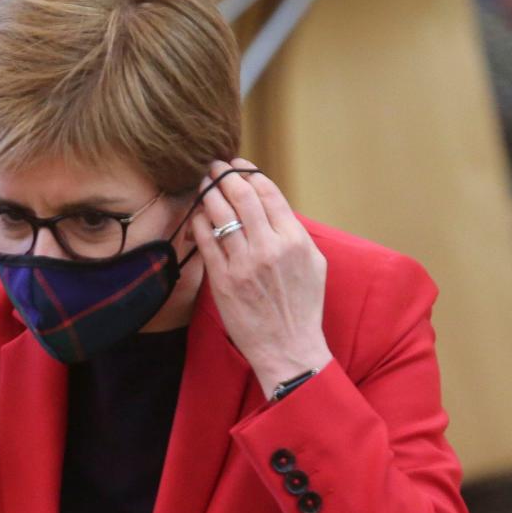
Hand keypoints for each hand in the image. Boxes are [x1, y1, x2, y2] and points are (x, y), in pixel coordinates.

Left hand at [190, 158, 332, 397]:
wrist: (288, 347)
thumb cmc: (303, 306)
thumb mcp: (314, 263)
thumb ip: (296, 231)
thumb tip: (275, 205)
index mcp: (294, 239)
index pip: (268, 192)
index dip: (249, 172)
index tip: (238, 165)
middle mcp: (269, 247)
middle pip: (241, 196)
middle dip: (224, 175)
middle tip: (214, 167)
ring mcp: (244, 264)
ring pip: (220, 214)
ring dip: (208, 192)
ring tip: (203, 183)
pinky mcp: (223, 280)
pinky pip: (205, 240)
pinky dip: (199, 222)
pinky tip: (198, 214)